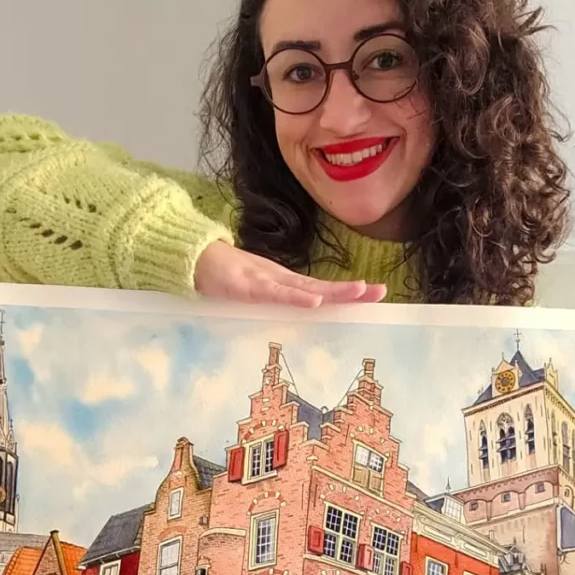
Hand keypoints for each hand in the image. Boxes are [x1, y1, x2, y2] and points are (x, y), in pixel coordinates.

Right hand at [194, 240, 385, 307]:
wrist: (193, 257)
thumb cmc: (223, 278)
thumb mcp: (254, 296)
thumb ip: (274, 304)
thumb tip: (295, 316)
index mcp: (285, 285)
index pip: (323, 291)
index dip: (348, 294)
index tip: (376, 295)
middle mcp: (282, 282)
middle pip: (323, 288)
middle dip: (352, 292)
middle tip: (381, 292)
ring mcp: (266, 282)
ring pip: (305, 288)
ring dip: (332, 291)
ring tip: (359, 292)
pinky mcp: (248, 287)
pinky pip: (275, 295)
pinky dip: (295, 298)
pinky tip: (315, 301)